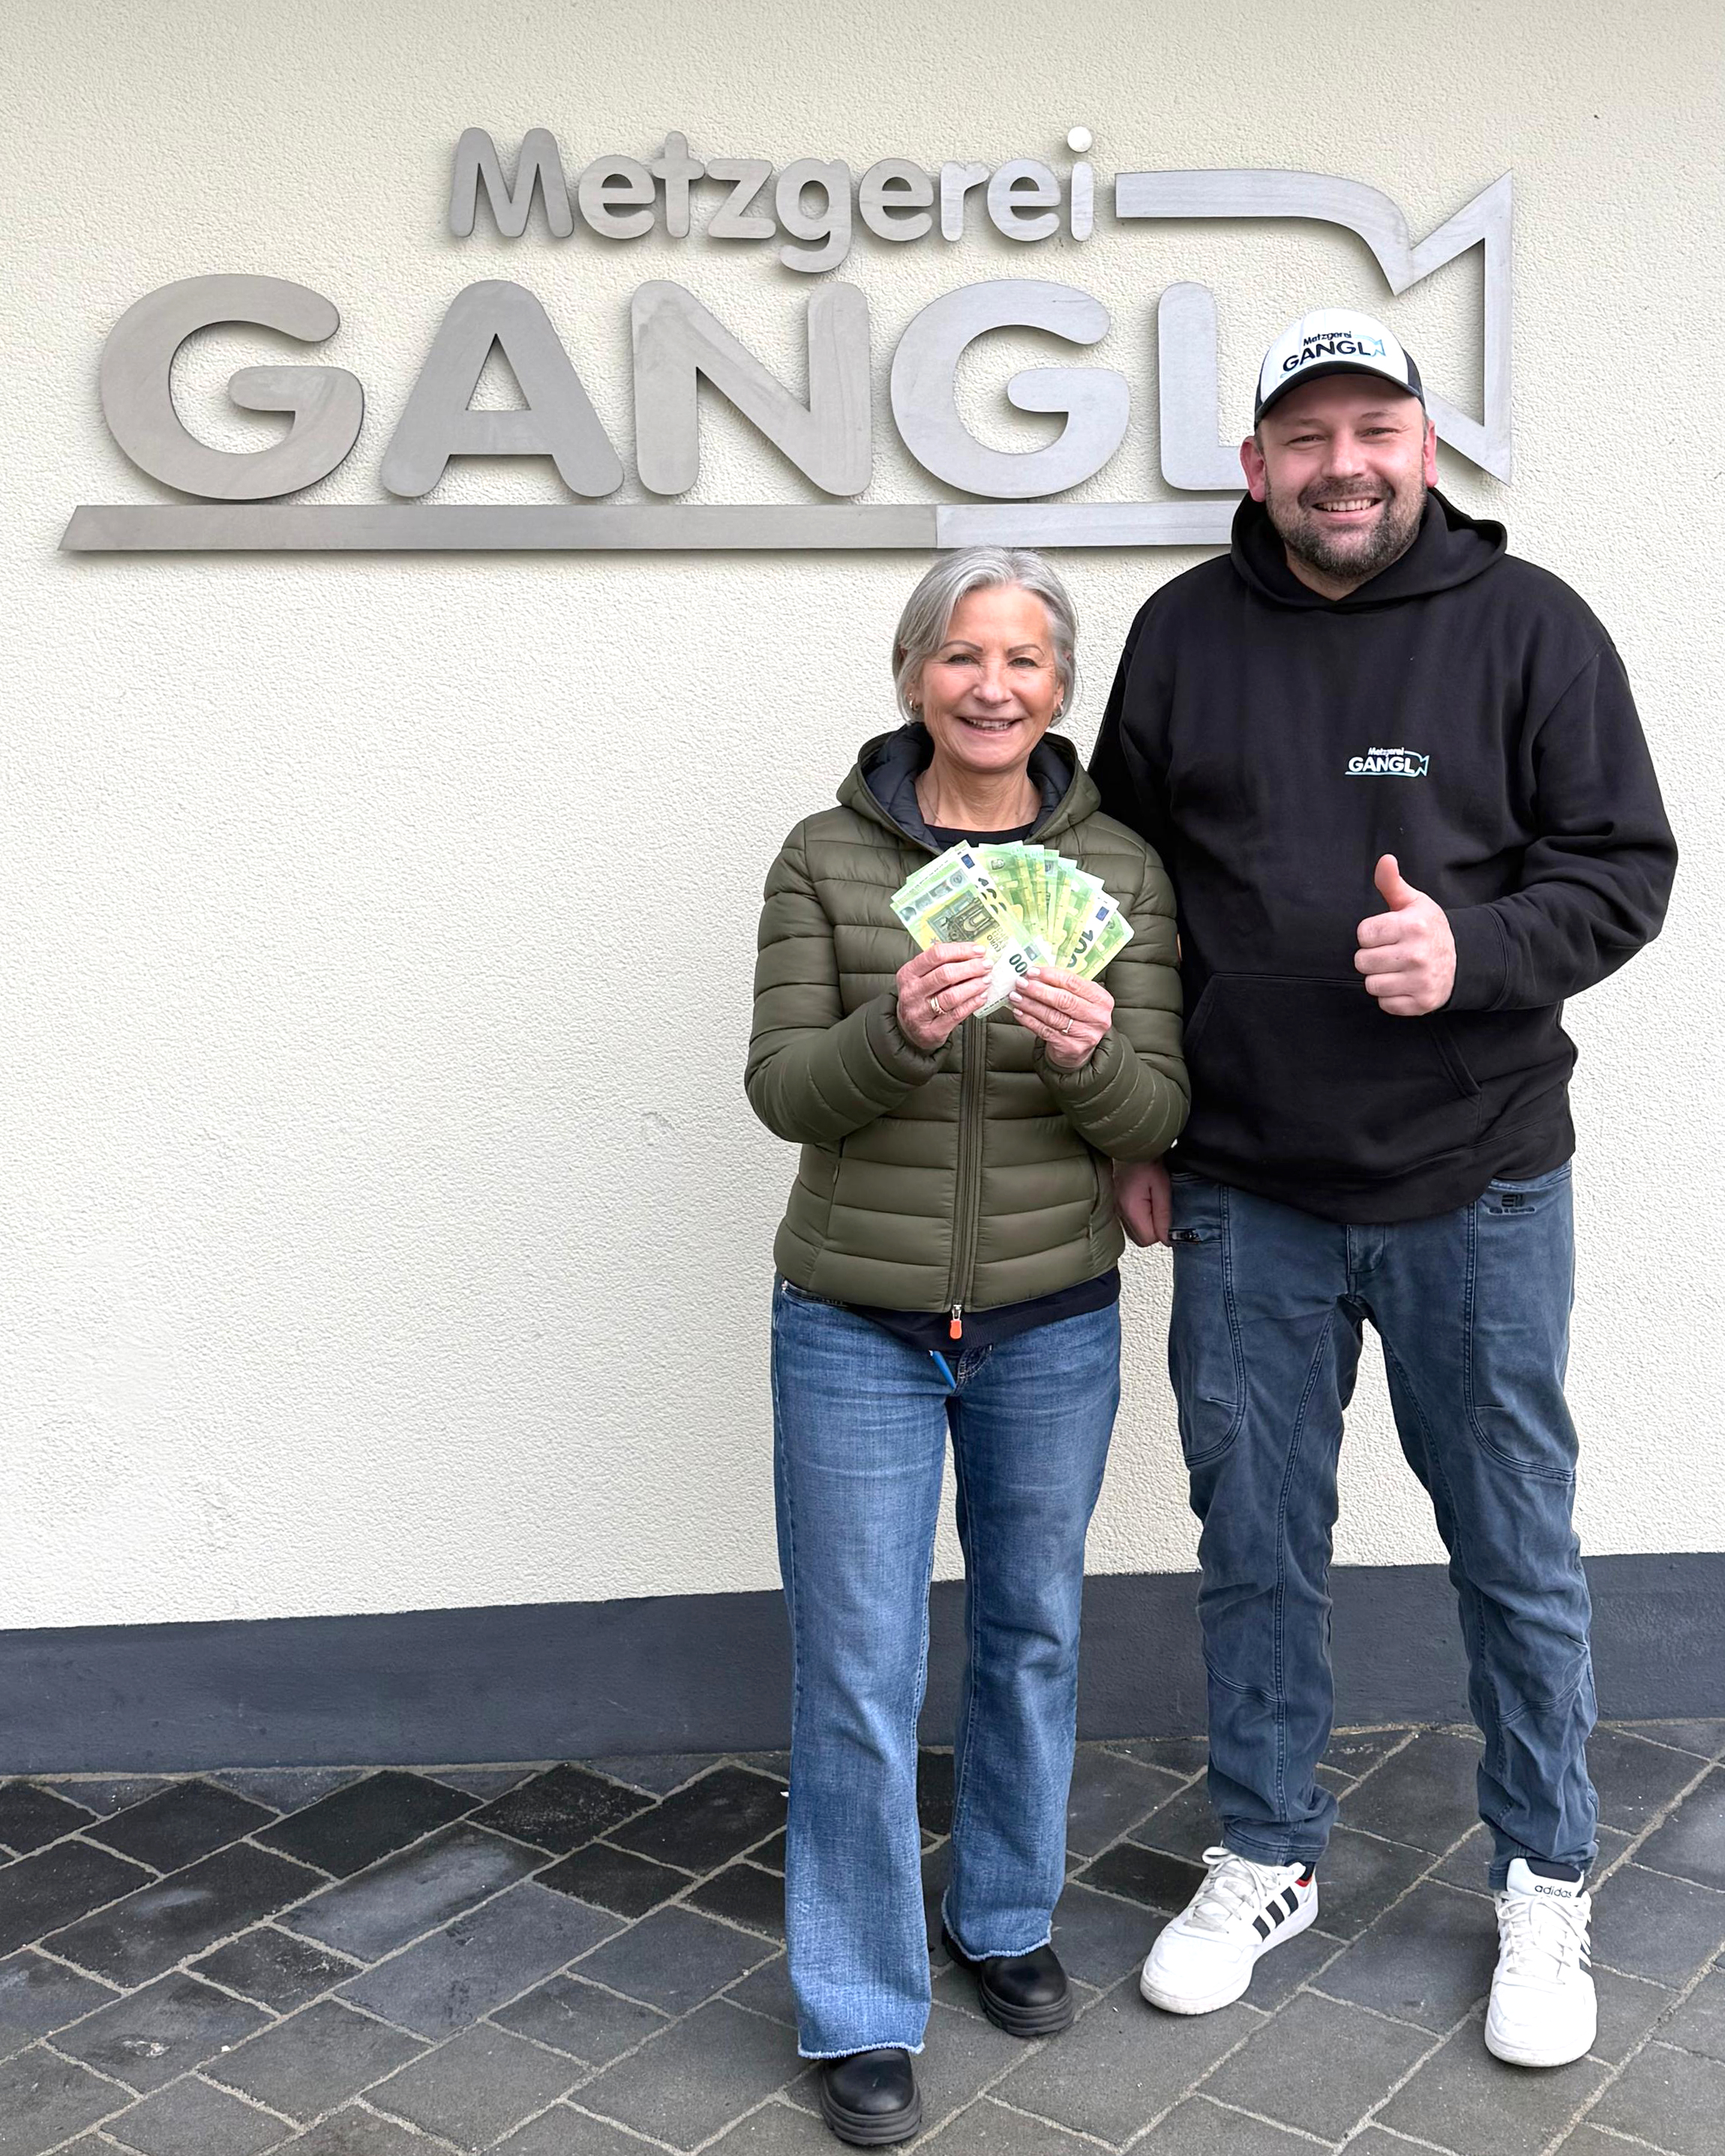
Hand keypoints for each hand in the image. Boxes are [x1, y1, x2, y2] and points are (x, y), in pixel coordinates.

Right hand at [896, 942, 990, 1049]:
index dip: (960, 950)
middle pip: (944, 974)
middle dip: (971, 967)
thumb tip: (973, 954)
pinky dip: (972, 1003)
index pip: (935, 955)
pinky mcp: (932, 1030)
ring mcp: (919, 1013)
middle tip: (986, 965)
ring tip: (986, 980)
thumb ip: (943, 965)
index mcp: (908, 973)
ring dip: (973, 985)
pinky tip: (981, 996)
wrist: (910, 1030)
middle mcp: (911, 992)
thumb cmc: (921, 998)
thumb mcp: (922, 978)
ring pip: (951, 996)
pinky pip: (957, 1014)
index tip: (978, 950)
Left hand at [1008, 966, 1112, 1067]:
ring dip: (1030, 1005)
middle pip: (1063, 1000)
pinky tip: (1020, 1012)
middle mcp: (1097, 1017)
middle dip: (1038, 990)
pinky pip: (1045, 1031)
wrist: (1079, 1048)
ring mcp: (1085, 1034)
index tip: (1032, 971)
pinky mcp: (1070, 1047)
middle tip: (1021, 983)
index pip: (1074, 983)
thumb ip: (1065, 986)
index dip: (1051, 976)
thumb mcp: (1080, 999)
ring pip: (1052, 1016)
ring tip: (1016, 997)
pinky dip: (1029, 1020)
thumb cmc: (1077, 1016)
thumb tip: (1035, 974)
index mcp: (1102, 999)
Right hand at [1115, 1158, 1172, 1245]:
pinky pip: (1130, 1222)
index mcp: (1130, 1208)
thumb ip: (1164, 1215)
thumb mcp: (1163, 1186)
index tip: (1169, 1215)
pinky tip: (1145, 1201)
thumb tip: (1168, 1239)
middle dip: (1154, 1229)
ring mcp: (1115, 1208)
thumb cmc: (1146, 1160)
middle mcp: (1119, 1211)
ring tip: (1153, 1201)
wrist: (1131, 1143)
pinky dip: (1140, 1217)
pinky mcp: (1116, 1204)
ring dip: (1147, 1223)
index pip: (1149, 1239)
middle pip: (1141, 1239)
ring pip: (1135, 1232)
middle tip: (1162, 1207)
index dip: (1162, 1231)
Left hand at [1356, 855, 1456, 1015]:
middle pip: (1362, 961)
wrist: (1463, 960)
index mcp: (1413, 926)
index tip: (1385, 934)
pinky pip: (1385, 1004)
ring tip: (1395, 969)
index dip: (1370, 934)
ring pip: (1371, 985)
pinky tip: (1404, 984)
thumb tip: (1385, 860)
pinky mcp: (1422, 1003)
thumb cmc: (1429, 929)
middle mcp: (1417, 954)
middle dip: (1371, 957)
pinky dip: (1390, 997)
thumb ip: (1392, 883)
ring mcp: (1421, 981)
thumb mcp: (1414, 902)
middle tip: (1389, 952)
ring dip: (1379, 978)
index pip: (1363, 933)